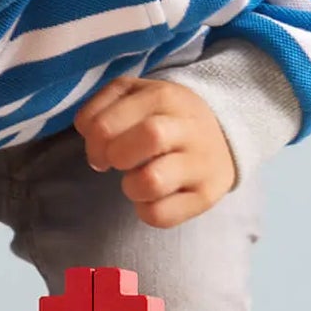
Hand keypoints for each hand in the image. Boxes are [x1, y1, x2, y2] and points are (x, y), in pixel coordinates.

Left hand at [76, 77, 234, 227]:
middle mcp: (188, 128)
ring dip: (130, 187)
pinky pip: (161, 215)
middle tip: (115, 163)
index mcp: (165, 97)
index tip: (100, 148)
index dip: (93, 141)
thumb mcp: (135, 95)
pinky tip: (151, 198)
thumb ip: (102, 106)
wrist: (223, 135)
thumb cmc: (164, 117)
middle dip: (115, 156)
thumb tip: (87, 131)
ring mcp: (201, 163)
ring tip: (136, 181)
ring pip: (152, 181)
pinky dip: (146, 211)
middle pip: (148, 137)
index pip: (108, 122)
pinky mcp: (206, 195)